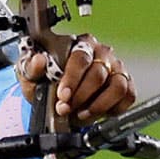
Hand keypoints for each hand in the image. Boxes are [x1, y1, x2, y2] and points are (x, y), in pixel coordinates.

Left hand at [16, 34, 135, 123]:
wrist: (58, 99)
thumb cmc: (47, 81)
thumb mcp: (31, 75)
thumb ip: (31, 67)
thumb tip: (38, 60)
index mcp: (79, 44)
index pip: (80, 58)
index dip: (72, 79)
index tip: (62, 96)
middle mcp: (101, 53)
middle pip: (98, 74)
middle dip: (81, 96)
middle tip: (66, 109)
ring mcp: (116, 68)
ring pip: (117, 86)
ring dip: (98, 105)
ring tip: (82, 113)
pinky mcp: (126, 84)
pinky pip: (128, 96)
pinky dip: (114, 108)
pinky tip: (99, 113)